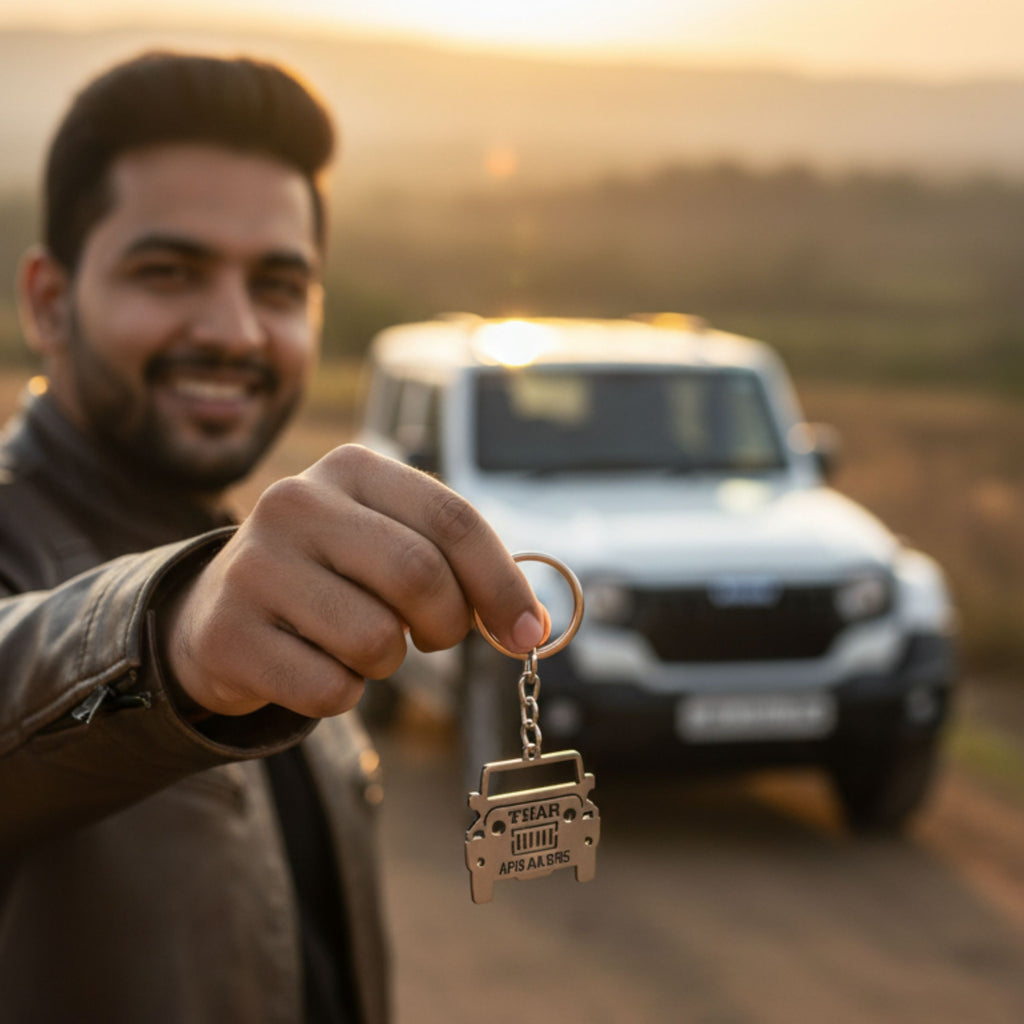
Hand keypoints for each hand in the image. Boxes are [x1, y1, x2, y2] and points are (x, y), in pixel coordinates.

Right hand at [163, 445, 548, 717]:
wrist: (220, 610)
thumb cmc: (332, 577)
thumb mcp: (389, 542)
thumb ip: (459, 568)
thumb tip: (533, 626)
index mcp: (351, 468)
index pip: (452, 519)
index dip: (502, 583)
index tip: (528, 631)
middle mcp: (296, 502)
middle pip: (419, 575)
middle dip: (448, 624)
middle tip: (436, 638)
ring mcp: (254, 566)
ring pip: (376, 640)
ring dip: (387, 662)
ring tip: (355, 642)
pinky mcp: (228, 634)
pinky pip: (330, 690)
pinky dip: (342, 694)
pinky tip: (314, 665)